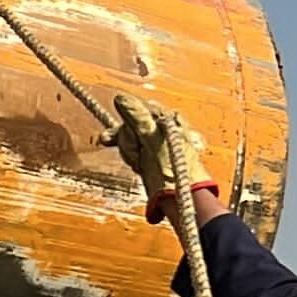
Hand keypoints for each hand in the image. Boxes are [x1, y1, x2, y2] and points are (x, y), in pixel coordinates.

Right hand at [111, 95, 221, 228]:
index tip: (114, 135)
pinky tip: (137, 165)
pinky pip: (134, 149)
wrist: (183, 198)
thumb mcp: (153, 139)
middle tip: (137, 154)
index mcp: (168, 117)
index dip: (126, 122)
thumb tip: (120, 98)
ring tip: (140, 164)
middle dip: (129, 140)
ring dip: (130, 151)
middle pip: (131, 123)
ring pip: (130, 137)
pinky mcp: (152, 156)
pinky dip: (132, 156)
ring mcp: (157, 142)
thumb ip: (137, 117)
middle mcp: (163, 127)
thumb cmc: (173, 170)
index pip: (137, 108)